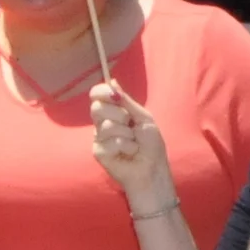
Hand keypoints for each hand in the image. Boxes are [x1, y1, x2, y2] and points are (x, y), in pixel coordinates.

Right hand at [89, 82, 176, 214]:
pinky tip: (128, 153)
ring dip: (126, 134)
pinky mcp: (98, 152)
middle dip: (118, 114)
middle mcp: (102, 123)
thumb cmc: (151, 145)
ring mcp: (99, 138)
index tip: (112, 94)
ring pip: (105, 125)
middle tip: (130, 124)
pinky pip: (109, 142)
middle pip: (97, 107)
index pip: (97, 95)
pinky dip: (125, 146)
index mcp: (113, 112)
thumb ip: (127, 101)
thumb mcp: (143, 118)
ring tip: (133, 143)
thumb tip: (112, 81)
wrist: (152, 168)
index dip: (101, 91)